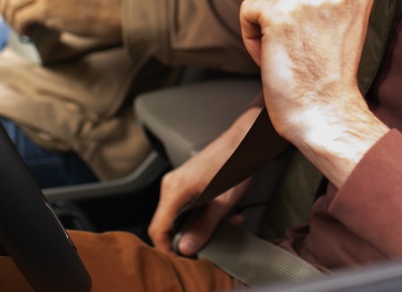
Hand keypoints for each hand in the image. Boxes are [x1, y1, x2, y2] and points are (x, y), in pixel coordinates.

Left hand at [0, 0, 121, 42]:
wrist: (106, 11)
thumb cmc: (87, 1)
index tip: (7, 1)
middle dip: (4, 7)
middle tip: (10, 20)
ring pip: (11, 4)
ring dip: (11, 20)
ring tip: (21, 28)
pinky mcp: (46, 8)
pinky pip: (20, 18)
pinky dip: (20, 28)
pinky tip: (29, 33)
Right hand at [148, 107, 259, 254]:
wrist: (243, 142)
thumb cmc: (235, 164)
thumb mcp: (222, 203)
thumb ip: (203, 227)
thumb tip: (185, 248)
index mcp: (175, 189)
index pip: (158, 227)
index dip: (166, 248)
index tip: (180, 260)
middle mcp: (171, 184)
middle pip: (167, 223)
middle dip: (186, 238)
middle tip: (204, 247)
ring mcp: (178, 182)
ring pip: (179, 215)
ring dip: (198, 226)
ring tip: (222, 227)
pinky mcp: (186, 182)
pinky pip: (186, 205)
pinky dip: (201, 214)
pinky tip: (223, 215)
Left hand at [239, 0, 388, 187]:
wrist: (325, 114)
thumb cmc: (331, 73)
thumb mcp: (348, 15)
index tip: (310, 7)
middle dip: (285, 5)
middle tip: (303, 40)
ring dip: (269, 22)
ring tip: (291, 50)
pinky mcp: (279, 14)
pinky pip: (248, 9)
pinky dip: (251, 34)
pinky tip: (273, 55)